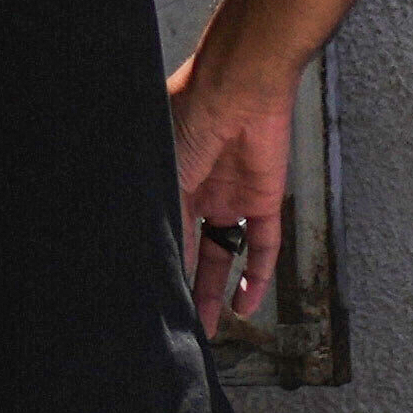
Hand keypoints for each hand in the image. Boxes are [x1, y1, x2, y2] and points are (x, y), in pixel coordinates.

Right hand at [171, 68, 294, 329]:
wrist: (239, 86)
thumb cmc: (192, 114)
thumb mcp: (166, 171)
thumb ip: (165, 218)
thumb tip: (159, 265)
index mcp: (167, 179)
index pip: (160, 232)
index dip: (156, 263)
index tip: (147, 297)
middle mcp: (197, 192)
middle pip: (189, 251)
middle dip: (184, 287)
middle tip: (177, 321)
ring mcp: (230, 196)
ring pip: (223, 255)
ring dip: (217, 290)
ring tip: (209, 326)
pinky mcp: (265, 199)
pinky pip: (263, 244)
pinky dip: (257, 275)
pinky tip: (248, 304)